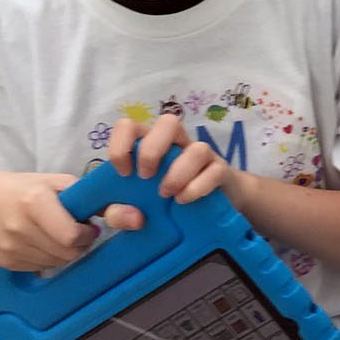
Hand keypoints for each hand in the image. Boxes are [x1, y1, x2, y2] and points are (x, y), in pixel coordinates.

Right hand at [0, 170, 94, 270]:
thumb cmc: (21, 189)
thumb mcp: (55, 182)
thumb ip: (87, 197)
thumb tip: (124, 214)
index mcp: (34, 203)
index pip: (72, 237)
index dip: (87, 235)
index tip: (88, 227)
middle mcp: (20, 228)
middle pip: (66, 253)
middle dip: (79, 245)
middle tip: (77, 233)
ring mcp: (9, 247)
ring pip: (55, 263)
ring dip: (64, 253)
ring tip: (57, 236)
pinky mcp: (4, 262)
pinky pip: (39, 268)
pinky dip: (48, 259)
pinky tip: (42, 243)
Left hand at [105, 114, 240, 229]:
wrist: (207, 214)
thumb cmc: (161, 206)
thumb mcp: (131, 213)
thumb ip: (118, 216)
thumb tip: (134, 217)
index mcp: (149, 145)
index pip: (130, 126)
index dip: (121, 145)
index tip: (124, 173)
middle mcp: (176, 144)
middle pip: (168, 122)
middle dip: (152, 150)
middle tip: (145, 177)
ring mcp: (201, 156)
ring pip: (198, 147)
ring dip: (178, 173)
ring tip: (166, 194)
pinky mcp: (221, 172)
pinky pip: (215, 171)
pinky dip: (197, 187)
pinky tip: (183, 200)